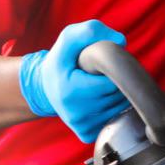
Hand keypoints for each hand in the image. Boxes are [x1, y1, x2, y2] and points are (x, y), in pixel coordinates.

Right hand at [18, 20, 130, 142]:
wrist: (44, 86)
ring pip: (119, 108)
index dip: (112, 70)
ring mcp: (81, 126)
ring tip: (99, 85)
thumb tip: (121, 41)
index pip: (111, 82)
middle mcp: (76, 113)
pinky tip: (100, 100)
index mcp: (70, 91)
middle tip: (100, 74)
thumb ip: (92, 30)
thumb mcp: (69, 37)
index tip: (101, 65)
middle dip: (116, 81)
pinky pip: (113, 120)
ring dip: (116, 95)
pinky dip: (112, 109)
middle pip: (117, 96)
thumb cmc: (61, 60)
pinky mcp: (86, 134)